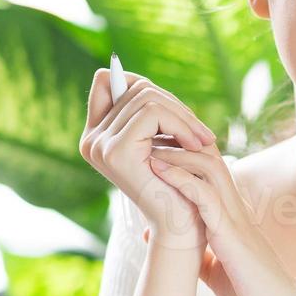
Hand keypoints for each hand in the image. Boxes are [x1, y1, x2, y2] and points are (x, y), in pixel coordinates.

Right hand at [79, 66, 218, 249]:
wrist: (184, 228)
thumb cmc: (180, 185)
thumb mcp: (164, 142)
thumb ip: (150, 113)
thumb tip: (126, 67)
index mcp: (97, 135)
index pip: (107, 80)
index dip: (142, 84)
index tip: (175, 112)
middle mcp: (91, 139)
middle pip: (134, 86)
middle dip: (175, 104)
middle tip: (201, 131)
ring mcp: (99, 145)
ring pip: (146, 97)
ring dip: (184, 116)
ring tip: (204, 140)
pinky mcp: (116, 151)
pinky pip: (152, 113)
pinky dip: (182, 124)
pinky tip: (197, 145)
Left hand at [143, 146, 295, 295]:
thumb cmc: (253, 295)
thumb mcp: (213, 270)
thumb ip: (189, 250)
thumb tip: (154, 236)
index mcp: (231, 214)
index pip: (207, 170)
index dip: (182, 152)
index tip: (153, 147)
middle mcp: (235, 208)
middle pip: (209, 157)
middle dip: (178, 143)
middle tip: (147, 136)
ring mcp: (236, 219)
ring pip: (208, 169)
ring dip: (177, 155)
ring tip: (148, 147)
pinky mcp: (233, 235)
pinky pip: (206, 197)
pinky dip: (181, 181)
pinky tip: (159, 172)